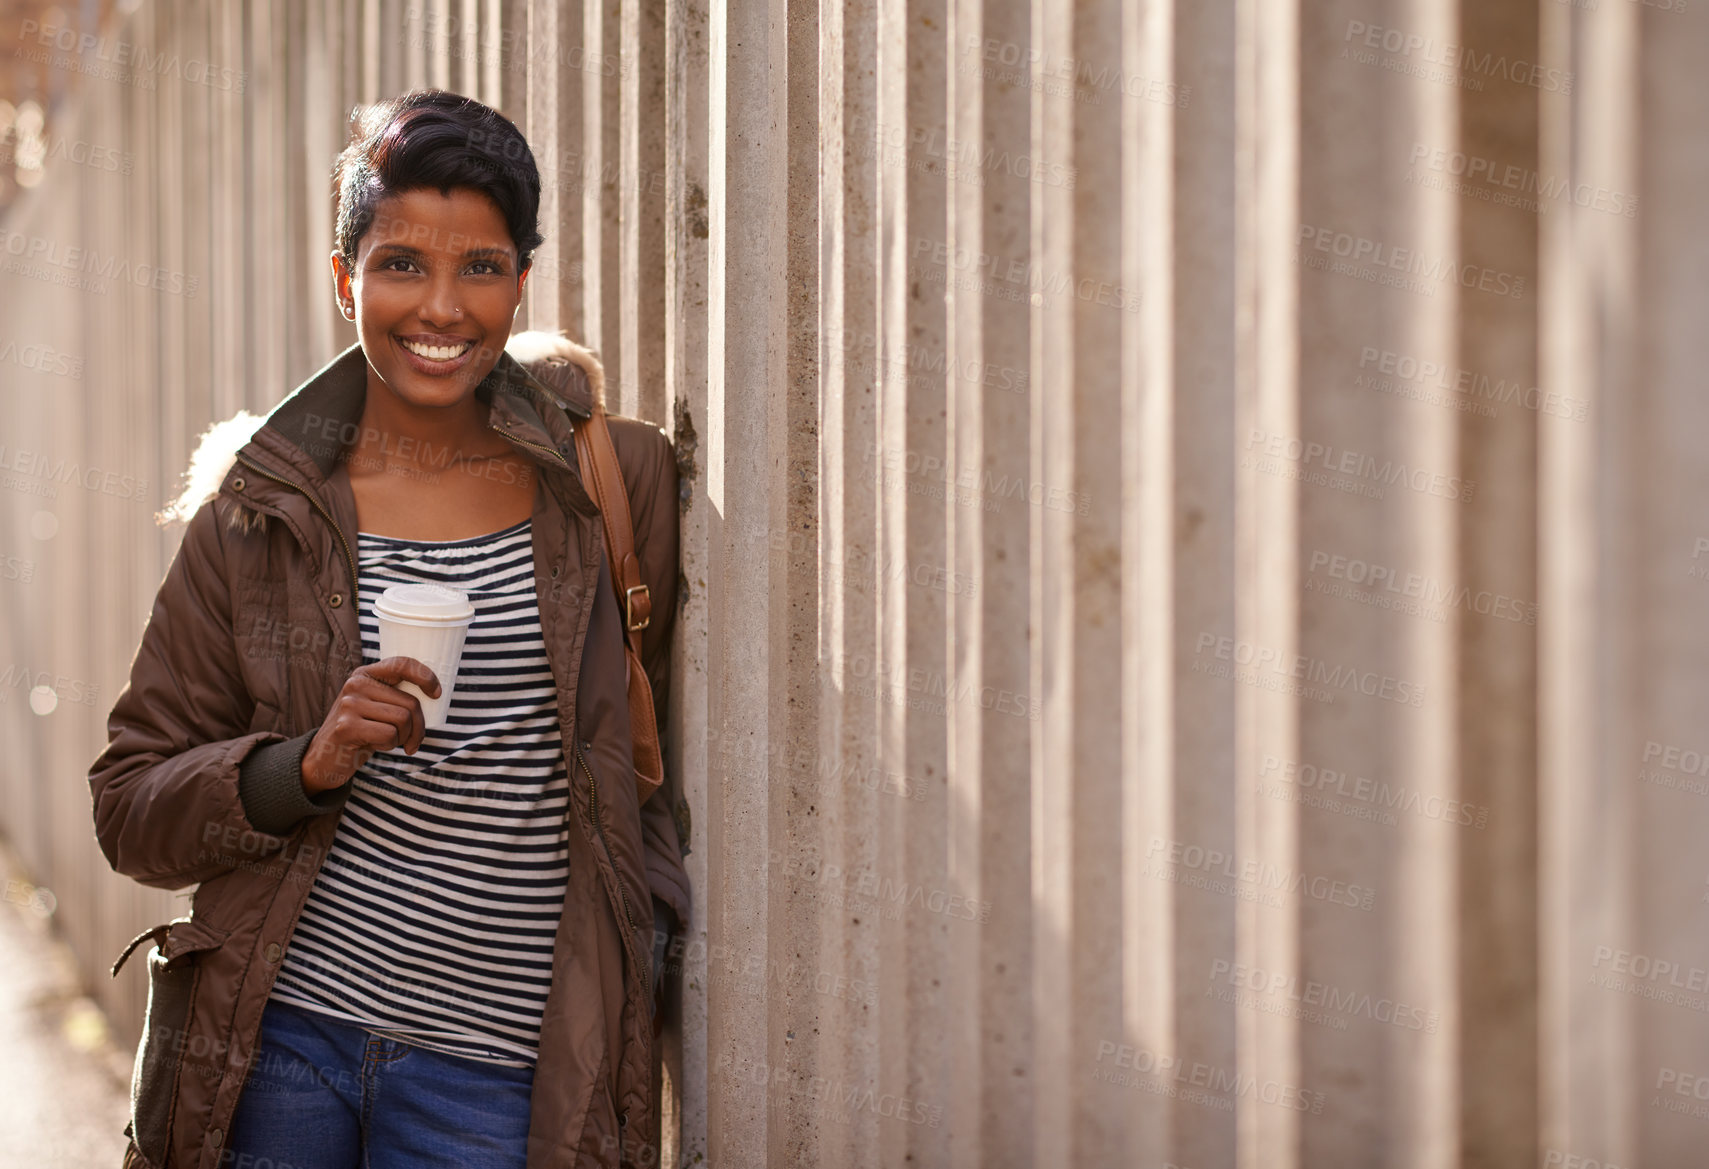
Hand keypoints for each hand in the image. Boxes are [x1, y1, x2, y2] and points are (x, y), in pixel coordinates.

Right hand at [300, 656, 440, 794]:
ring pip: (403, 719)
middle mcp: (356, 684)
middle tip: (411, 740)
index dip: (425, 676)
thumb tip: (435, 693)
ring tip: (385, 740)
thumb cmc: (362, 731)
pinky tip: (373, 745)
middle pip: (410, 703)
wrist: (325, 757)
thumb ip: (395, 695)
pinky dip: (389, 746)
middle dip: (418, 727)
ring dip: (403, 738)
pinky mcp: (346, 726)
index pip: (403, 664)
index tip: (436, 694)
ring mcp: (349, 704)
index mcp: (365, 674)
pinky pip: (389, 735)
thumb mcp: (376, 706)